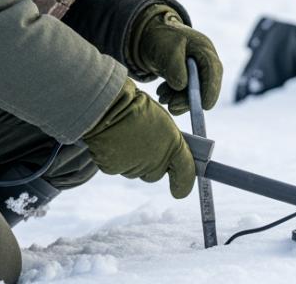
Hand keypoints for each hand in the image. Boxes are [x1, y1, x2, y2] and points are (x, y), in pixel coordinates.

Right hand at [81, 78, 195, 198]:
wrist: (110, 104)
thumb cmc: (138, 107)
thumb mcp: (162, 121)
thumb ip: (168, 141)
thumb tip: (167, 153)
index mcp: (174, 146)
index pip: (186, 172)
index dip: (184, 183)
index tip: (180, 190)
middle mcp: (157, 162)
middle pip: (155, 174)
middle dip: (151, 164)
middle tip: (143, 144)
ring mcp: (134, 167)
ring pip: (135, 170)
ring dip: (132, 159)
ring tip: (126, 136)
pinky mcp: (113, 168)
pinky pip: (117, 167)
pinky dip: (115, 158)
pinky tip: (113, 140)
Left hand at [129, 6, 222, 112]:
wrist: (149, 33)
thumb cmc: (159, 38)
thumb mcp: (165, 49)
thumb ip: (174, 67)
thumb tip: (181, 87)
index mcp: (204, 48)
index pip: (213, 69)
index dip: (211, 89)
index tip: (204, 107)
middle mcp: (204, 59)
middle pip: (205, 83)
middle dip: (189, 99)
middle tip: (172, 107)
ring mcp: (197, 68)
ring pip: (194, 90)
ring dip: (179, 99)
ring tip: (162, 98)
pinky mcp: (188, 76)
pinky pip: (186, 90)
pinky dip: (175, 95)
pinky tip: (162, 94)